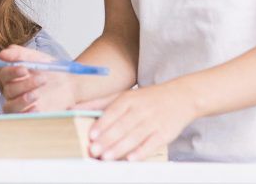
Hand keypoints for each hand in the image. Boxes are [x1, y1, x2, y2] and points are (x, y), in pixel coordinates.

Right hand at [0, 45, 77, 112]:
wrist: (68, 84)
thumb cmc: (49, 70)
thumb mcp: (37, 57)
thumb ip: (19, 53)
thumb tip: (2, 54)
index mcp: (12, 75)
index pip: (3, 73)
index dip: (11, 72)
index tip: (24, 69)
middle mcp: (12, 90)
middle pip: (9, 90)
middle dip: (25, 84)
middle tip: (43, 79)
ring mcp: (19, 105)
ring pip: (10, 106)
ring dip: (22, 101)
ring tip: (37, 95)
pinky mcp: (27, 116)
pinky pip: (19, 119)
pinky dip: (26, 114)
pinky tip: (37, 107)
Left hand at [75, 82, 197, 161]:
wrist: (181, 96)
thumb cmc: (147, 98)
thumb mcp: (125, 95)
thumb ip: (100, 103)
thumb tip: (74, 107)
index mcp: (129, 99)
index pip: (113, 112)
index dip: (102, 124)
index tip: (91, 134)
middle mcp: (141, 110)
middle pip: (122, 126)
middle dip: (107, 139)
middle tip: (94, 150)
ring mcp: (153, 122)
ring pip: (134, 136)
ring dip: (120, 148)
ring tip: (106, 158)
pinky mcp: (164, 134)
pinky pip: (151, 144)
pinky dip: (141, 152)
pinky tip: (130, 159)